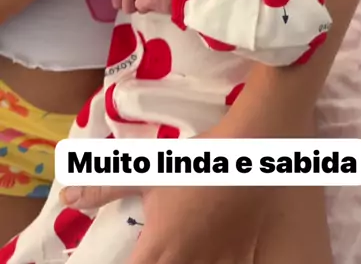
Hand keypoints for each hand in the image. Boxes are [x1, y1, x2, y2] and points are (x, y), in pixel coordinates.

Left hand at [60, 182, 261, 263]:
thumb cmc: (194, 162)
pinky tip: (207, 255)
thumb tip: (68, 197)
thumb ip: (106, 185)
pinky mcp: (240, 260)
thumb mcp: (148, 171)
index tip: (131, 256)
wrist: (248, 154)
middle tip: (154, 251)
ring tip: (178, 251)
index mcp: (159, 248)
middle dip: (152, 263)